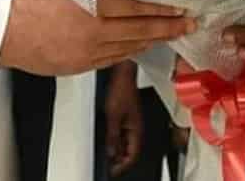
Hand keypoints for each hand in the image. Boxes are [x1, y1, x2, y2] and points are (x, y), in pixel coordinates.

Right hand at [0, 0, 194, 75]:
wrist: (4, 32)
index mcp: (94, 4)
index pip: (138, 7)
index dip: (162, 8)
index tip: (181, 8)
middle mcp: (97, 31)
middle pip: (141, 29)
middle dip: (169, 27)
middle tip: (189, 25)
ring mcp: (90, 52)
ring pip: (130, 47)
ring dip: (152, 40)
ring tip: (170, 35)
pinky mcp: (81, 66)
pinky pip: (113, 59)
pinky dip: (130, 51)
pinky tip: (140, 46)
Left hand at [104, 62, 143, 176]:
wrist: (123, 74)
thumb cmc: (122, 89)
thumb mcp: (113, 116)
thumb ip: (112, 136)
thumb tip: (111, 152)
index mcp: (137, 129)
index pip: (133, 155)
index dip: (123, 165)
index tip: (113, 170)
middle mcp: (136, 127)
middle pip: (130, 150)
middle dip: (120, 159)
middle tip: (109, 165)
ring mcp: (132, 121)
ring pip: (126, 142)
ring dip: (118, 149)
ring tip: (107, 154)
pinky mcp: (127, 116)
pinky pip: (123, 133)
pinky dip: (117, 140)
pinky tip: (109, 140)